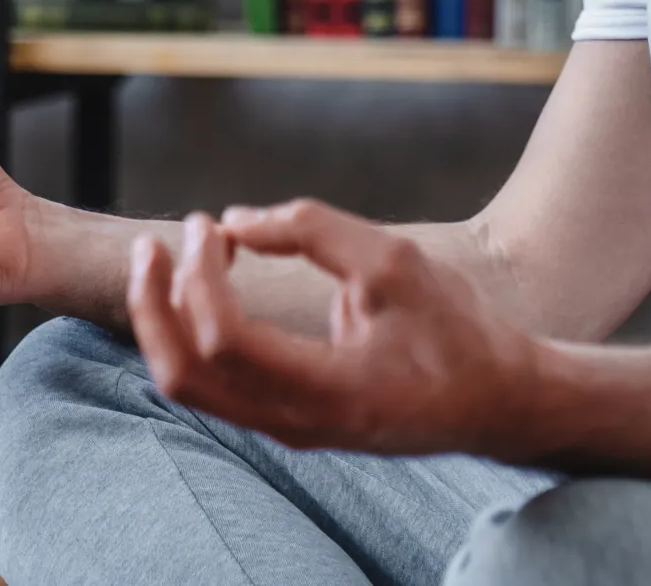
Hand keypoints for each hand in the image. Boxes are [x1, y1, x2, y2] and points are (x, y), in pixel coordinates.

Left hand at [127, 199, 546, 458]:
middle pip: (185, 375)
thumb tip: (236, 220)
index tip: (209, 225)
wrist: (495, 400)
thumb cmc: (456, 329)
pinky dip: (195, 333)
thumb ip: (315, 231)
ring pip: (191, 386)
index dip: (202, 277)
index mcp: (328, 390)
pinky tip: (208, 284)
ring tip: (171, 258)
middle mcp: (295, 423)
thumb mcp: (397, 262)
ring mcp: (287, 429)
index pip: (226, 340)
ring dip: (167, 319)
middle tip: (157, 242)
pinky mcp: (288, 420)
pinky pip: (215, 385)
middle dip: (155, 303)